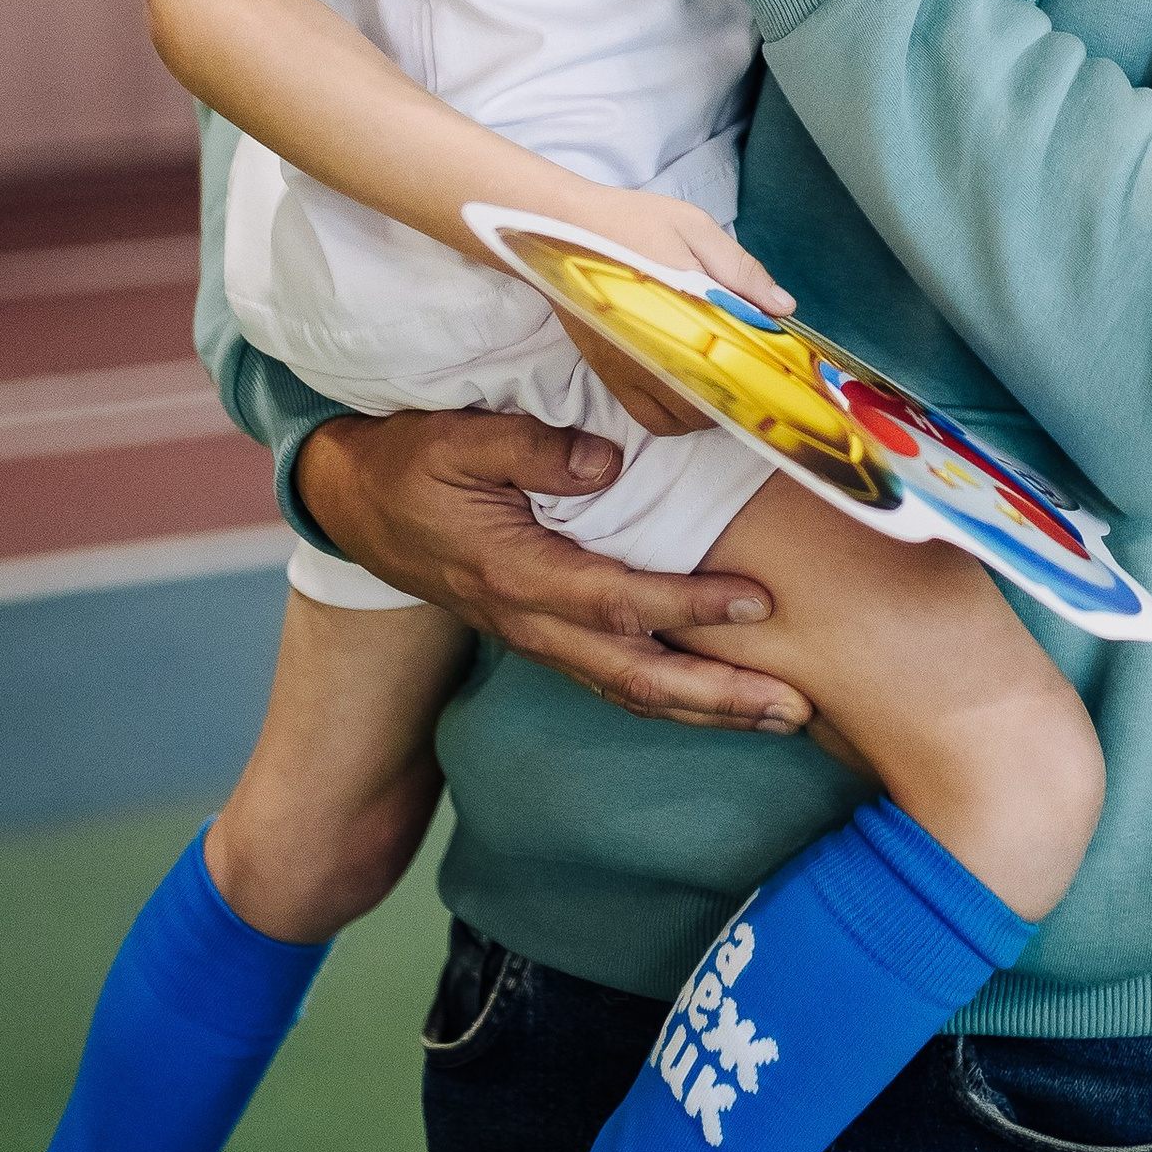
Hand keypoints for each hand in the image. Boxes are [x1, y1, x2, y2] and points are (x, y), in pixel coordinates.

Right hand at [294, 408, 812, 733]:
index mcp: (513, 573)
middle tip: (798, 707)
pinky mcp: (544, 635)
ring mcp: (536, 637)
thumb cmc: (409, 462)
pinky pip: (616, 679)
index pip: (616, 603)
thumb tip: (610, 459)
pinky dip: (675, 697)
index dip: (690, 606)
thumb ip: (530, 446)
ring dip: (709, 709)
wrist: (353, 504)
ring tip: (784, 715)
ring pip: (631, 691)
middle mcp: (530, 621)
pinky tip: (724, 699)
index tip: (758, 601)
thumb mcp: (456, 437)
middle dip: (720, 698)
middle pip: (636, 679)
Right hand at [545, 188, 792, 442]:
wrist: (560, 226)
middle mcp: (648, 355)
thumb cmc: (631, 223)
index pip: (729, 370)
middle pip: (703, 409)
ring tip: (721, 388)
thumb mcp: (694, 230)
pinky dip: (671, 416)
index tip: (779, 375)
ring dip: (703, 414)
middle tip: (752, 378)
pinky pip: (645, 416)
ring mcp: (623, 371)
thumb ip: (739, 270)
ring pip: (673, 422)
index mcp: (677, 317)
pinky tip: (686, 391)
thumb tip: (782, 308)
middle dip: (734, 401)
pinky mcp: (606, 373)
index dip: (759, 380)